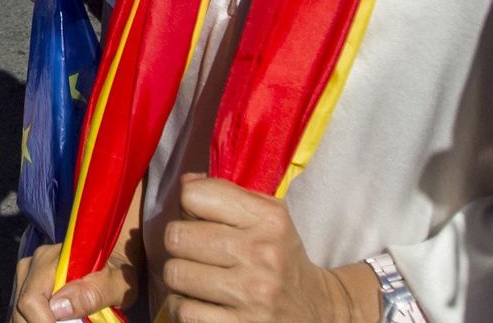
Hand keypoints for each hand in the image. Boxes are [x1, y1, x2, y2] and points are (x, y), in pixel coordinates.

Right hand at [12, 240, 138, 321]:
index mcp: (51, 260)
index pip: (31, 299)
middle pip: (21, 309)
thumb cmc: (118, 271)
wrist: (114, 259)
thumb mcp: (116, 284)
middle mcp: (33, 264)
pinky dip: (36, 321)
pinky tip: (54, 322)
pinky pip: (24, 312)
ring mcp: (28, 274)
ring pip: (19, 313)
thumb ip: (91, 294)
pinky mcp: (29, 285)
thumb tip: (58, 308)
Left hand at [162, 175, 376, 322]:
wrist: (318, 313)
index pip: (194, 195)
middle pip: (176, 236)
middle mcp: (262, 254)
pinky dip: (183, 307)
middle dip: (180, 244)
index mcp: (268, 218)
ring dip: (180, 278)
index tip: (200, 218)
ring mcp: (251, 295)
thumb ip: (226, 194)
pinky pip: (183, 310)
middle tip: (196, 252)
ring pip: (174, 274)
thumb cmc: (281, 259)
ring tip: (198, 279)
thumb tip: (185, 183)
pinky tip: (200, 303)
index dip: (189, 205)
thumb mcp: (268, 217)